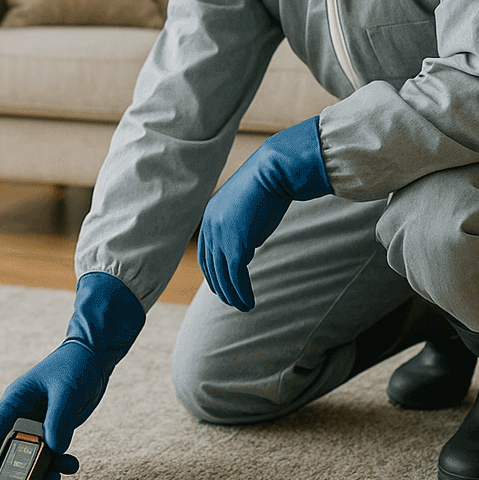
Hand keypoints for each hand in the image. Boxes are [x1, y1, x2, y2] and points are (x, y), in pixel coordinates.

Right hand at [0, 272, 145, 479]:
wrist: (95, 359)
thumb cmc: (74, 366)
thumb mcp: (66, 390)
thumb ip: (59, 419)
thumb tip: (55, 448)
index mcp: (16, 400)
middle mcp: (24, 414)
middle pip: (14, 448)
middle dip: (21, 468)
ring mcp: (39, 423)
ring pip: (34, 454)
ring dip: (44, 468)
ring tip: (59, 475)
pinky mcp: (54, 429)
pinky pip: (51, 452)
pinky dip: (59, 462)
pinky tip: (71, 465)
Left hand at [198, 115, 332, 311]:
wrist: (273, 172)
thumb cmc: (266, 186)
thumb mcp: (244, 208)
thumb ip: (239, 229)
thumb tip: (244, 251)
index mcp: (210, 217)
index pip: (206, 254)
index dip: (212, 274)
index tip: (220, 287)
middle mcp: (210, 228)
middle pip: (212, 268)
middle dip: (222, 288)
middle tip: (232, 302)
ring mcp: (221, 237)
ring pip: (223, 276)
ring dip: (233, 296)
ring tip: (243, 307)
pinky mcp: (236, 245)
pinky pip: (236, 277)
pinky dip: (242, 293)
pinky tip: (250, 303)